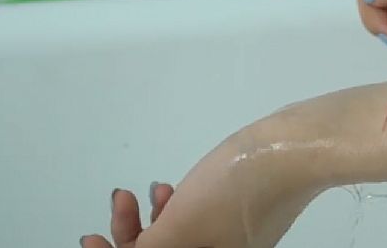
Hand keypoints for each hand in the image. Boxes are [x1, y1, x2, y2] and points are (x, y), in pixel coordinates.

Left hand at [83, 117, 326, 247]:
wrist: (294, 148)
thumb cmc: (238, 190)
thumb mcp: (179, 228)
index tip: (92, 239)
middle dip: (131, 236)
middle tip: (119, 204)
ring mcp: (235, 242)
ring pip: (179, 240)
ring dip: (153, 219)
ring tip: (152, 189)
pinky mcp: (243, 218)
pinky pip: (199, 224)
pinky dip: (178, 209)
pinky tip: (171, 187)